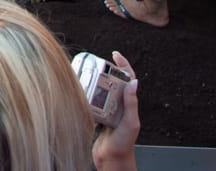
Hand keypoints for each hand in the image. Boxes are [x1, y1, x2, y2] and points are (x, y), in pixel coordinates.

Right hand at [92, 52, 139, 167]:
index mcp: (128, 104)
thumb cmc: (123, 145)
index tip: (115, 54)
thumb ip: (132, 104)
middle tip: (96, 64)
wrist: (111, 160)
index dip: (123, 65)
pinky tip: (80, 92)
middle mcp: (119, 104)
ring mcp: (109, 110)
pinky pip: (92, 102)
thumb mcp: (130, 123)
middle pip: (113, 81)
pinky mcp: (98, 116)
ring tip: (87, 77)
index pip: (128, 78)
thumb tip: (134, 82)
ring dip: (94, 82)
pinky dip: (87, 96)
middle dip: (105, 71)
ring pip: (101, 90)